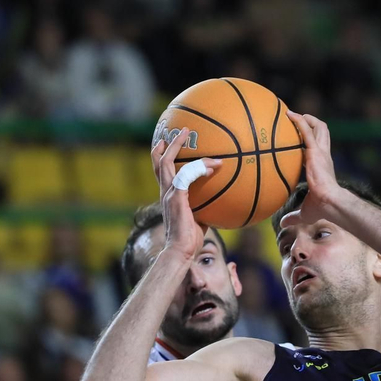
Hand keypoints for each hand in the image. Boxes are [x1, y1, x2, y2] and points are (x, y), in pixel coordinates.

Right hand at [151, 134, 216, 260]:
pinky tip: (212, 166)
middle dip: (168, 144)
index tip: (171, 142)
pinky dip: (198, 168)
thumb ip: (206, 204)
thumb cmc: (191, 238)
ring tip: (188, 134)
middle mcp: (165, 191)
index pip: (162, 171)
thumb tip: (222, 198)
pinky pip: (186, 176)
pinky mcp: (176, 198)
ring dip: (177, 146)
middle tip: (181, 130)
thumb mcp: (200, 216)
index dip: (164, 155)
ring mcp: (169, 194)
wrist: (182, 250)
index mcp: (169, 195)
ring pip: (166, 163)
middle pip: (159, 161)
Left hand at [283, 112, 350, 224]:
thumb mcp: (305, 211)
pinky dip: (299, 121)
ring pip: (319, 127)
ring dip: (307, 118)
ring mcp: (321, 152)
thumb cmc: (321, 208)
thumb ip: (294, 215)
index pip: (318, 149)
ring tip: (292, 114)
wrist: (331, 202)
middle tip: (298, 120)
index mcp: (322, 167)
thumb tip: (284, 224)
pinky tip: (289, 114)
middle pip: (323, 133)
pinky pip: (307, 131)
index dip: (310, 142)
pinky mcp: (316, 151)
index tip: (298, 139)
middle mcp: (324, 156)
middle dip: (312, 123)